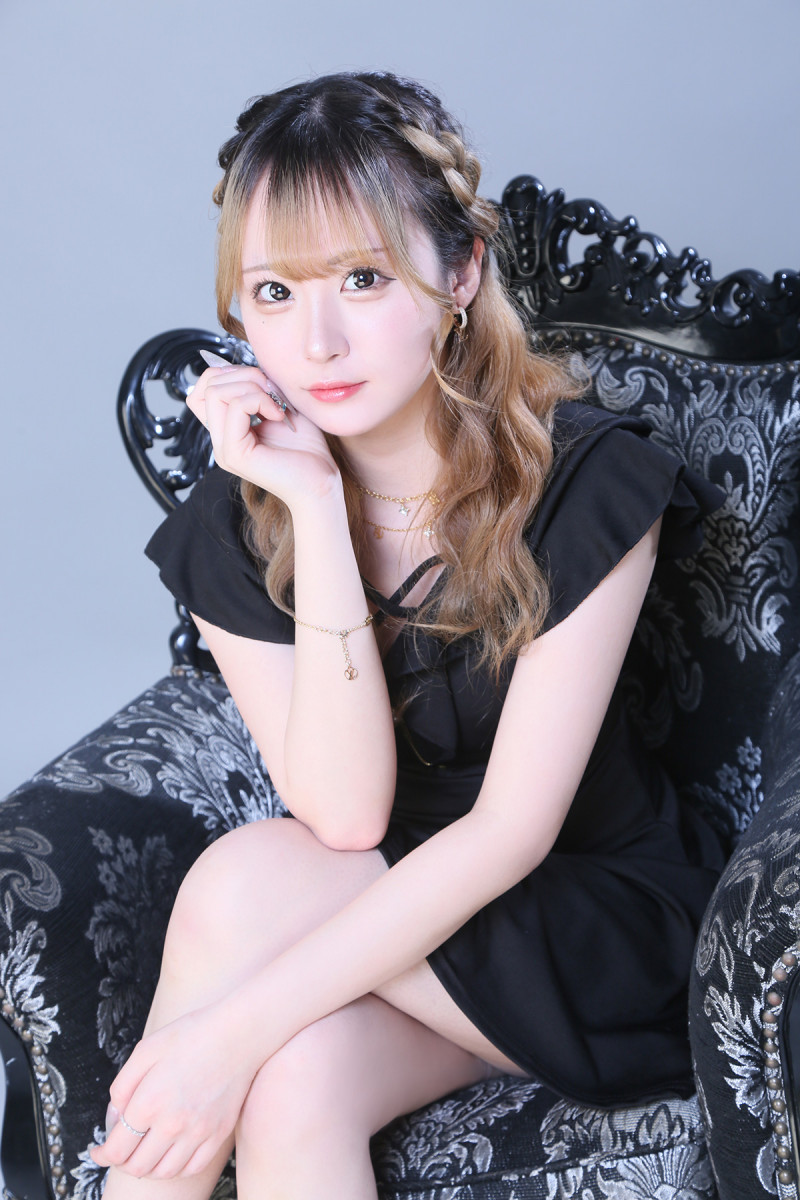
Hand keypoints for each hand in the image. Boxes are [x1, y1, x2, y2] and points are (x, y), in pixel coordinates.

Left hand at [90, 1004, 258, 1179]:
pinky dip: (176, 1169)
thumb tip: (114, 1118)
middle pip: (137, 1166)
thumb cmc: (191, 1035)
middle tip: (120, 1152)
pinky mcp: (218, 1134)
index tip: (98, 1151)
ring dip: (147, 1169)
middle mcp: (172, 1123)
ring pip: (163, 1173)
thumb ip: (122, 1086)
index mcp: (149, 1101)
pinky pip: (191, 1168)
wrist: (239, 1032)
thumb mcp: (146, 1049)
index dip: (102, 1155)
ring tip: (144, 1153)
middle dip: (121, 1163)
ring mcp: (198, 1132)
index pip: (116, 1149)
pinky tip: (170, 1154)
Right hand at [188, 364, 340, 508]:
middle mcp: (220, 440)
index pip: (203, 389)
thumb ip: (259, 389)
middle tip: (273, 392)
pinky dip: (260, 401)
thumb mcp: (280, 407)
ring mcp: (224, 449)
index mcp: (227, 430)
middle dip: (244, 375)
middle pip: (207, 386)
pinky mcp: (234, 454)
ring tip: (277, 405)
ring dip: (252, 387)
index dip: (230, 374)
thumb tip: (243, 367)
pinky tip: (280, 416)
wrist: (320, 483)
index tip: (263, 383)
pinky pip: (235, 407)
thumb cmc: (307, 449)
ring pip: (216, 392)